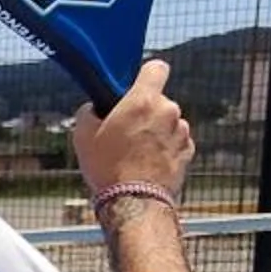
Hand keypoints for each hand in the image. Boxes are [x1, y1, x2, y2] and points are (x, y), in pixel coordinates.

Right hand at [72, 60, 193, 199]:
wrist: (133, 203)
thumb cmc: (107, 168)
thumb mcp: (82, 136)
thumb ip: (89, 111)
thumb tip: (94, 108)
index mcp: (143, 100)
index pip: (156, 68)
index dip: (146, 74)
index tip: (136, 86)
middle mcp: (168, 111)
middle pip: (159, 100)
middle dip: (145, 112)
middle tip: (126, 132)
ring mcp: (181, 132)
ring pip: (168, 122)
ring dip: (156, 131)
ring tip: (136, 153)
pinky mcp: (187, 152)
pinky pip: (175, 142)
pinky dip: (165, 149)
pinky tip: (148, 163)